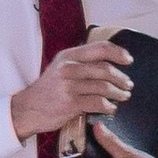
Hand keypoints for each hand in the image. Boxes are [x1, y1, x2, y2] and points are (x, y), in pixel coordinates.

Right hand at [11, 36, 133, 139]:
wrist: (28, 108)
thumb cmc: (48, 89)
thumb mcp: (61, 68)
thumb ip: (81, 62)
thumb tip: (109, 62)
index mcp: (68, 56)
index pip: (100, 48)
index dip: (118, 53)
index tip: (129, 60)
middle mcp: (68, 68)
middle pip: (105, 68)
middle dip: (121, 77)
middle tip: (128, 84)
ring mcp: (69, 86)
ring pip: (104, 87)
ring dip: (118, 93)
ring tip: (123, 96)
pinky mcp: (70, 103)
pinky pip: (98, 103)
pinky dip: (108, 106)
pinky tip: (111, 108)